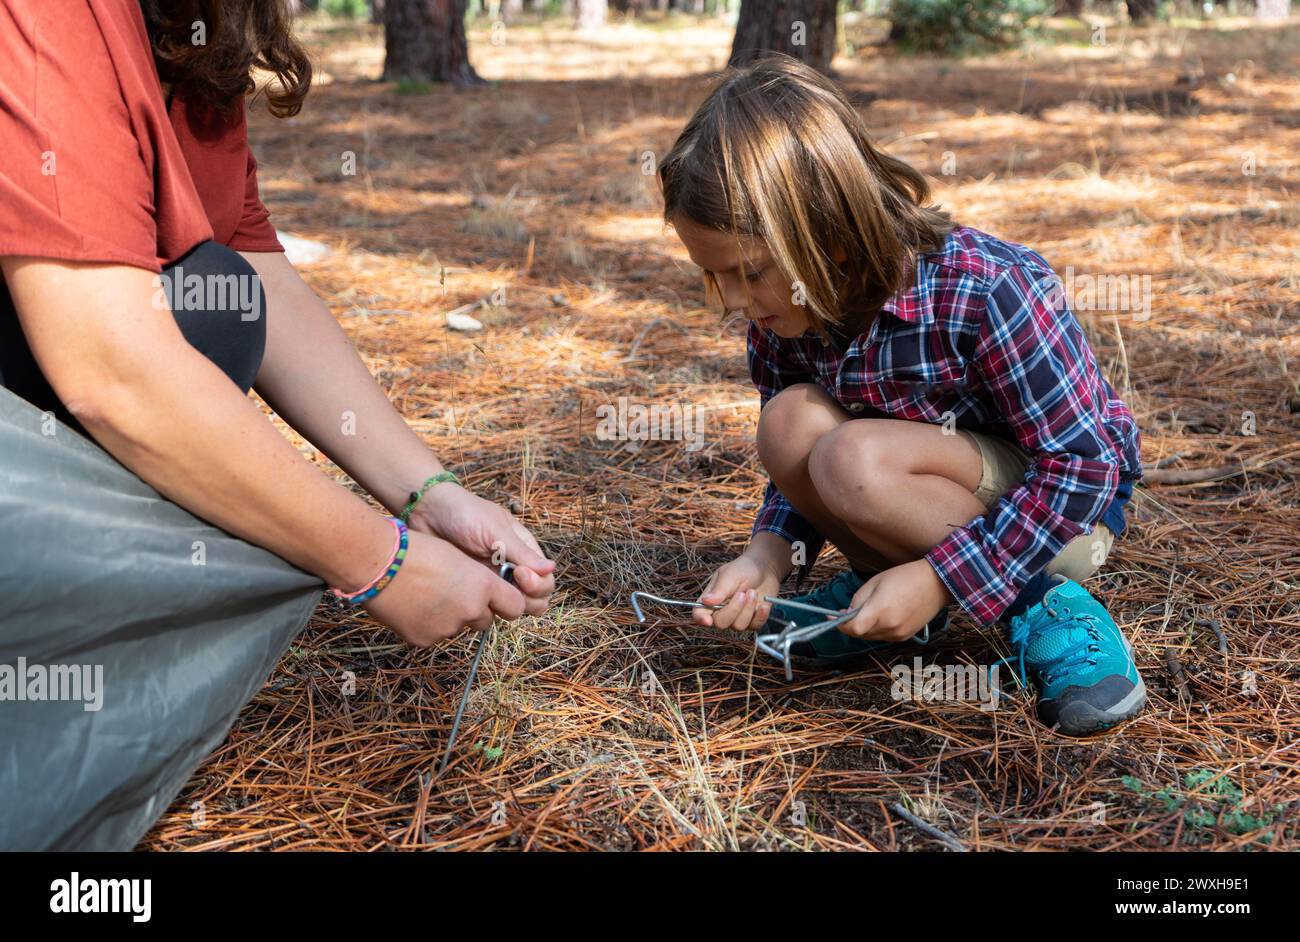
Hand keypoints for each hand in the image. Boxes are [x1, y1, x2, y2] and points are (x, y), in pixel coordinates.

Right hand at [362, 530, 526, 647]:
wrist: (377, 563)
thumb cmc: (415, 550)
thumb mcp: (455, 557)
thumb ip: (474, 577)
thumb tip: (481, 589)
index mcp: (484, 585)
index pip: (516, 606)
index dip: (506, 603)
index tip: (498, 600)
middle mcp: (472, 609)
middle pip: (485, 620)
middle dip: (474, 611)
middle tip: (450, 594)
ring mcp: (448, 628)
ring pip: (457, 627)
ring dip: (447, 616)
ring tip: (423, 594)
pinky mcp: (426, 640)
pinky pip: (432, 634)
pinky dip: (425, 624)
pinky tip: (409, 606)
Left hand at [407, 482, 555, 615]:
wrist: (427, 512)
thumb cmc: (464, 513)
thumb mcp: (495, 531)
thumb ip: (521, 552)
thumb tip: (551, 568)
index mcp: (524, 550)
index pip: (546, 579)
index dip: (538, 584)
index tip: (518, 573)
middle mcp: (512, 568)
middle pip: (535, 599)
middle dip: (527, 599)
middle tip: (504, 586)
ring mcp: (492, 581)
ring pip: (512, 607)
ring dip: (506, 605)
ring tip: (486, 591)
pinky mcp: (473, 589)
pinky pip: (487, 608)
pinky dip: (485, 608)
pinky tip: (471, 595)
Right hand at [692, 553, 782, 630]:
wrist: (765, 569)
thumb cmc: (744, 568)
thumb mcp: (730, 574)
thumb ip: (720, 589)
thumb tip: (706, 601)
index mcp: (710, 599)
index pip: (699, 613)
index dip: (701, 619)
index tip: (708, 621)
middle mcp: (722, 611)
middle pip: (721, 623)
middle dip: (734, 609)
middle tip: (742, 593)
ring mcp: (737, 618)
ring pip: (738, 626)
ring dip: (748, 609)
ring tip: (753, 592)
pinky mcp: (753, 621)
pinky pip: (754, 626)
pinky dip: (761, 615)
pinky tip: (764, 604)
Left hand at [840, 559, 953, 641]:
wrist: (936, 583)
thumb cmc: (904, 577)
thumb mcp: (875, 582)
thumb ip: (858, 600)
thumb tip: (846, 614)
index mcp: (880, 610)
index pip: (853, 628)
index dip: (840, 625)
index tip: (832, 617)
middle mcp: (889, 626)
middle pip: (860, 634)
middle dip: (850, 624)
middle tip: (847, 611)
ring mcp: (898, 634)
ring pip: (871, 636)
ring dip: (864, 627)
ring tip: (869, 609)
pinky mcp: (905, 636)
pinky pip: (883, 636)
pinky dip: (877, 629)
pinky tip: (883, 614)